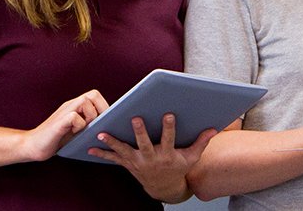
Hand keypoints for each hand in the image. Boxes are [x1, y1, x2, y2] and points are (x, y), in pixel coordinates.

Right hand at [18, 90, 108, 161]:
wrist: (33, 146)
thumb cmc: (57, 139)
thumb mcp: (77, 130)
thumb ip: (89, 125)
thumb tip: (109, 126)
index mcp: (76, 107)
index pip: (95, 96)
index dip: (104, 106)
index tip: (105, 121)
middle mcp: (70, 106)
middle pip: (93, 94)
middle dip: (100, 109)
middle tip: (95, 124)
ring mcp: (64, 112)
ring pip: (85, 102)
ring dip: (90, 117)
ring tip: (84, 129)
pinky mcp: (58, 123)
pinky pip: (74, 116)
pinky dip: (78, 125)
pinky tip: (73, 133)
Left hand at [89, 114, 217, 202]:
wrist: (163, 187)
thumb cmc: (177, 169)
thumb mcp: (191, 157)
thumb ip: (201, 142)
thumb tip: (214, 128)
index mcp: (167, 155)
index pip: (169, 139)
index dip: (169, 127)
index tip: (169, 114)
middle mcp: (151, 159)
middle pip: (144, 143)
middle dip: (139, 131)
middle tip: (134, 118)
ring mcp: (137, 162)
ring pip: (124, 150)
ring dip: (112, 142)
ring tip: (101, 133)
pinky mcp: (128, 164)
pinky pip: (113, 159)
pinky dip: (101, 154)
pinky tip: (89, 148)